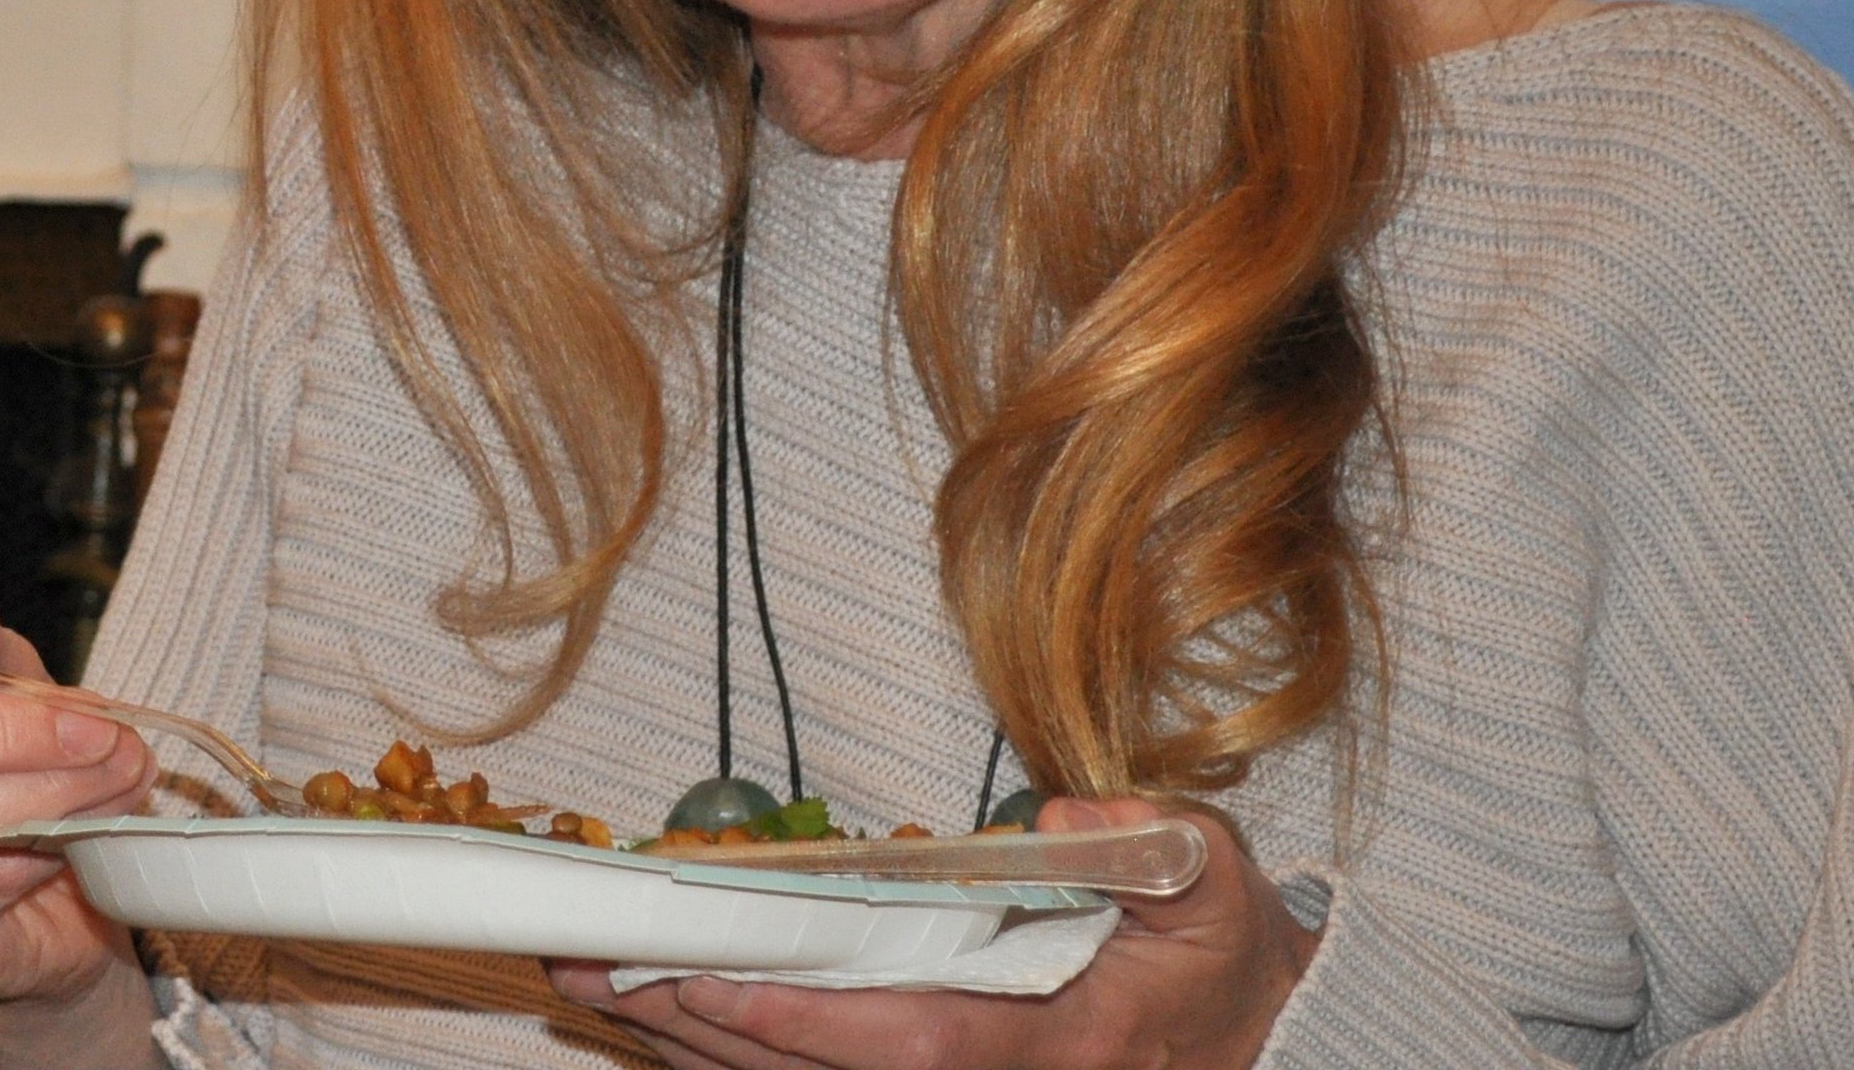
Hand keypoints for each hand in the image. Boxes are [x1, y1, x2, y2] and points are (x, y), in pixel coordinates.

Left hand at [548, 796, 1318, 1069]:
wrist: (1258, 1033)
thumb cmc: (1222, 950)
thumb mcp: (1210, 877)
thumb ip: (1151, 840)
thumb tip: (1058, 808)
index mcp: (1061, 1042)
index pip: (916, 1042)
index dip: (810, 1023)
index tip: (717, 982)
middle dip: (708, 1029)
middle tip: (597, 968)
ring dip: (698, 1042)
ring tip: (595, 983)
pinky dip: (741, 1048)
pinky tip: (669, 1014)